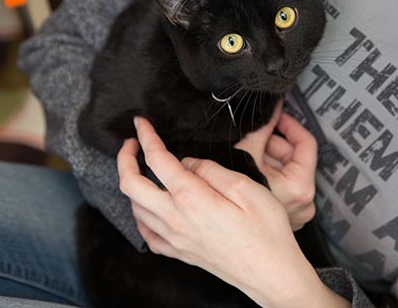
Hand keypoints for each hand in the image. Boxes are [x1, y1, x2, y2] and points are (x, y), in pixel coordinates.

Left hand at [117, 116, 330, 307]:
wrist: (271, 274)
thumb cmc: (266, 231)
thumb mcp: (246, 188)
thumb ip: (211, 170)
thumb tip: (188, 162)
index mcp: (191, 198)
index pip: (157, 160)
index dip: (146, 137)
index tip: (141, 123)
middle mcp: (175, 220)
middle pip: (131, 185)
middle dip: (125, 159)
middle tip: (131, 143)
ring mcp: (175, 240)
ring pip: (135, 209)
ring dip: (131, 186)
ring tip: (141, 171)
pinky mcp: (180, 254)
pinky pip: (147, 235)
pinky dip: (141, 216)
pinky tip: (149, 209)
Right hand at [235, 99, 317, 229]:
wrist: (219, 226)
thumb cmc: (230, 197)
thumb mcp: (246, 153)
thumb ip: (263, 127)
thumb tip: (273, 106)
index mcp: (300, 187)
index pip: (306, 143)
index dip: (290, 125)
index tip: (277, 116)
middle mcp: (303, 203)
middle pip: (294, 157)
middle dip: (272, 142)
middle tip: (253, 135)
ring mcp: (295, 211)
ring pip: (286, 170)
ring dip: (267, 157)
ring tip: (246, 153)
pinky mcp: (285, 216)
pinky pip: (281, 185)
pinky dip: (267, 173)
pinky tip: (248, 168)